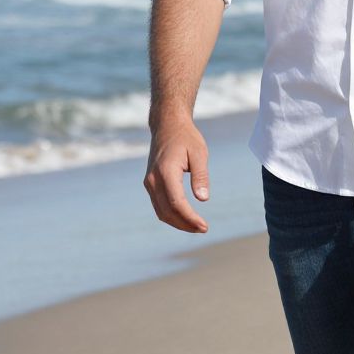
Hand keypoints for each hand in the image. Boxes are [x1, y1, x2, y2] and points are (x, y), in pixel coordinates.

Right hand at [143, 118, 210, 232]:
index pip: (176, 203)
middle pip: (167, 211)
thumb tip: (203, 199)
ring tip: (196, 226)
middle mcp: (153, 179)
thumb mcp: (199, 153)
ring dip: (178, 223)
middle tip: (203, 229)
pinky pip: (159, 206)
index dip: (190, 218)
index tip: (204, 226)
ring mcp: (149, 182)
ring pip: (161, 212)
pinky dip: (171, 215)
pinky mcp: (150, 183)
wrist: (167, 125)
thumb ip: (201, 176)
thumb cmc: (186, 137)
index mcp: (166, 171)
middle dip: (185, 224)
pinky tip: (185, 217)